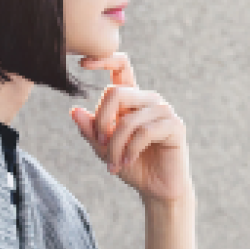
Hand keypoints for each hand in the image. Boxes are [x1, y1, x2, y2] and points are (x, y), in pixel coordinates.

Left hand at [70, 52, 193, 204]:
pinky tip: (127, 163)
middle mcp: (148, 100)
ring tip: (113, 165)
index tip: (82, 63)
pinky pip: (144, 132)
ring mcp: (163, 111)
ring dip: (115, 146)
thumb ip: (91, 130)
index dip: (103, 59)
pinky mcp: (174, 126)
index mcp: (132, 99)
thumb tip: (74, 111)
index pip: (121, 67)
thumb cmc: (132, 165)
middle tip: (99, 144)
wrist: (157, 189)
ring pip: (127, 119)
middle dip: (101, 122)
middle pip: (115, 93)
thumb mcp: (104, 148)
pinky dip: (130, 151)